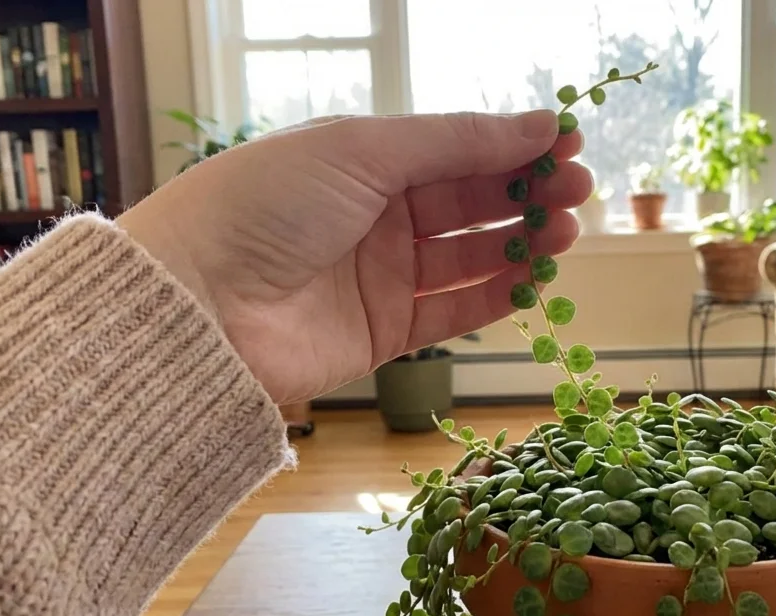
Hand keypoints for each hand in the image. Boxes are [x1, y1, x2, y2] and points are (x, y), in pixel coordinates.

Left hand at [117, 110, 590, 403]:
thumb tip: (540, 122)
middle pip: (469, 201)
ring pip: (470, 256)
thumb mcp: (363, 150)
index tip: (568, 143)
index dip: (512, 144)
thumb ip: (456, 141)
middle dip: (526, 192)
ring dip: (521, 242)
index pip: (454, 148)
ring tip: (566, 232)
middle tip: (578, 191)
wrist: (197, 304)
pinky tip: (534, 279)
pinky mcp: (384, 332)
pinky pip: (454, 312)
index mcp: (362, 159)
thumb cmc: (265, 204)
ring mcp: (380, 275)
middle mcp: (374, 214)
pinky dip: (497, 296)